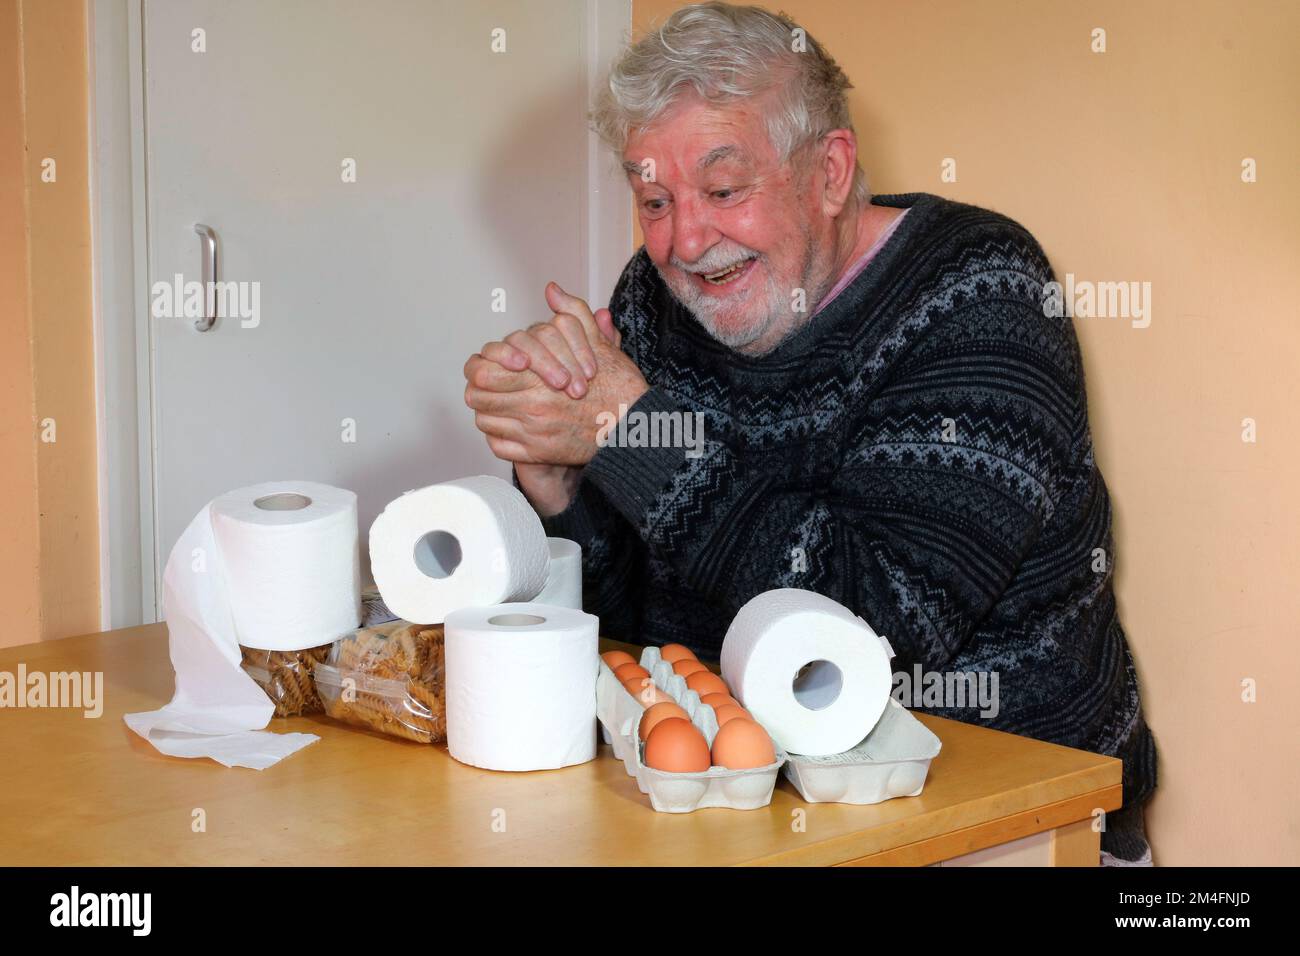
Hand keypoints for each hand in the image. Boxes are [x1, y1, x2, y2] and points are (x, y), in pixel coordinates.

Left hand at [463, 289, 647, 467]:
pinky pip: (499, 446)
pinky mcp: (538, 455)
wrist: (635, 427)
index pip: (482, 373)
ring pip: (485, 422)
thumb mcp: (597, 342)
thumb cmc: (618, 387)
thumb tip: (552, 291)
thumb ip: (572, 313)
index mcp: (538, 380)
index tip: (491, 365)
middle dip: (480, 388)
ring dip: (488, 410)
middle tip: (489, 383)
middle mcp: (531, 409)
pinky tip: (509, 425)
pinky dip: (498, 436)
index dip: (480, 367)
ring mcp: (533, 435)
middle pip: (478, 398)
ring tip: (499, 402)